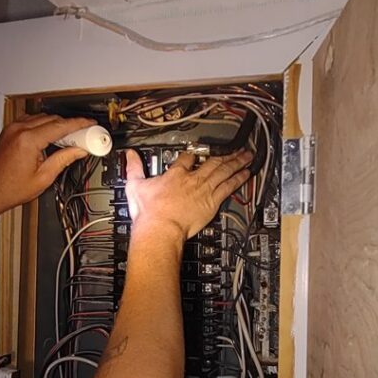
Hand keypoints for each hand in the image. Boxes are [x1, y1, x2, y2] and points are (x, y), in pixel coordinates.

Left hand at [0, 114, 94, 214]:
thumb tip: (78, 151)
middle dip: (69, 125)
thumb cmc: (9, 188)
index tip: (90, 124)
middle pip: (52, 119)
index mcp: (28, 140)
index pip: (60, 126)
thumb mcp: (43, 177)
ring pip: (41, 118)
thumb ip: (63, 160)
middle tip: (82, 136)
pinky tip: (49, 136)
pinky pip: (30, 121)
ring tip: (67, 139)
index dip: (79, 124)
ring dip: (56, 125)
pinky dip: (42, 125)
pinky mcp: (8, 132)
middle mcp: (18, 130)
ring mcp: (11, 129)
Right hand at [125, 148, 252, 241]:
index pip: (186, 159)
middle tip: (238, 149)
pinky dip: (238, 179)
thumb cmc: (149, 212)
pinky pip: (228, 187)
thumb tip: (129, 155)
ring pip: (224, 171)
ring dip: (237, 163)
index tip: (195, 154)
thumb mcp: (135, 185)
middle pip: (212, 162)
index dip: (191, 155)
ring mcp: (204, 190)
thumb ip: (133, 168)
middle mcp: (192, 179)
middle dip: (226, 155)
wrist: (160, 229)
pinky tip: (246, 174)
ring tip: (247, 157)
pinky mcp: (211, 202)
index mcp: (175, 174)